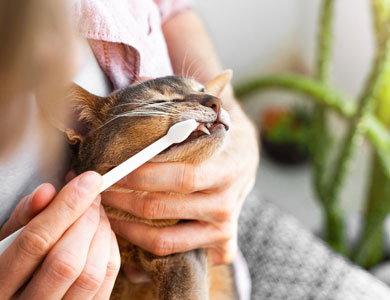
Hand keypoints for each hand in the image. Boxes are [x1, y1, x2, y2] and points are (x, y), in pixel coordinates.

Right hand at [0, 172, 119, 299]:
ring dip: (101, 233)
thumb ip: (24, 217)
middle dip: (86, 220)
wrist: (21, 294)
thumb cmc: (10, 263)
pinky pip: (107, 281)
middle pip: (67, 261)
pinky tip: (102, 232)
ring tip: (96, 211)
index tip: (88, 180)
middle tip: (92, 195)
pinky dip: (110, 250)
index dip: (66, 207)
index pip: (35, 242)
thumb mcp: (5, 240)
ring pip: (92, 274)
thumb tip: (48, 191)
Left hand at [103, 92, 258, 264]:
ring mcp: (223, 225)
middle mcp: (227, 200)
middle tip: (97, 190)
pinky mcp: (220, 242)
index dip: (140, 175)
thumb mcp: (207, 114)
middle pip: (165, 207)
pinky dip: (149, 249)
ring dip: (127, 227)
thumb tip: (142, 79)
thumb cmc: (217, 133)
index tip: (110, 169)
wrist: (246, 154)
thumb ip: (178, 100)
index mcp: (226, 166)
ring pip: (166, 238)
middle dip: (123, 199)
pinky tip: (130, 235)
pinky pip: (176, 253)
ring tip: (104, 212)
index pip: (179, 176)